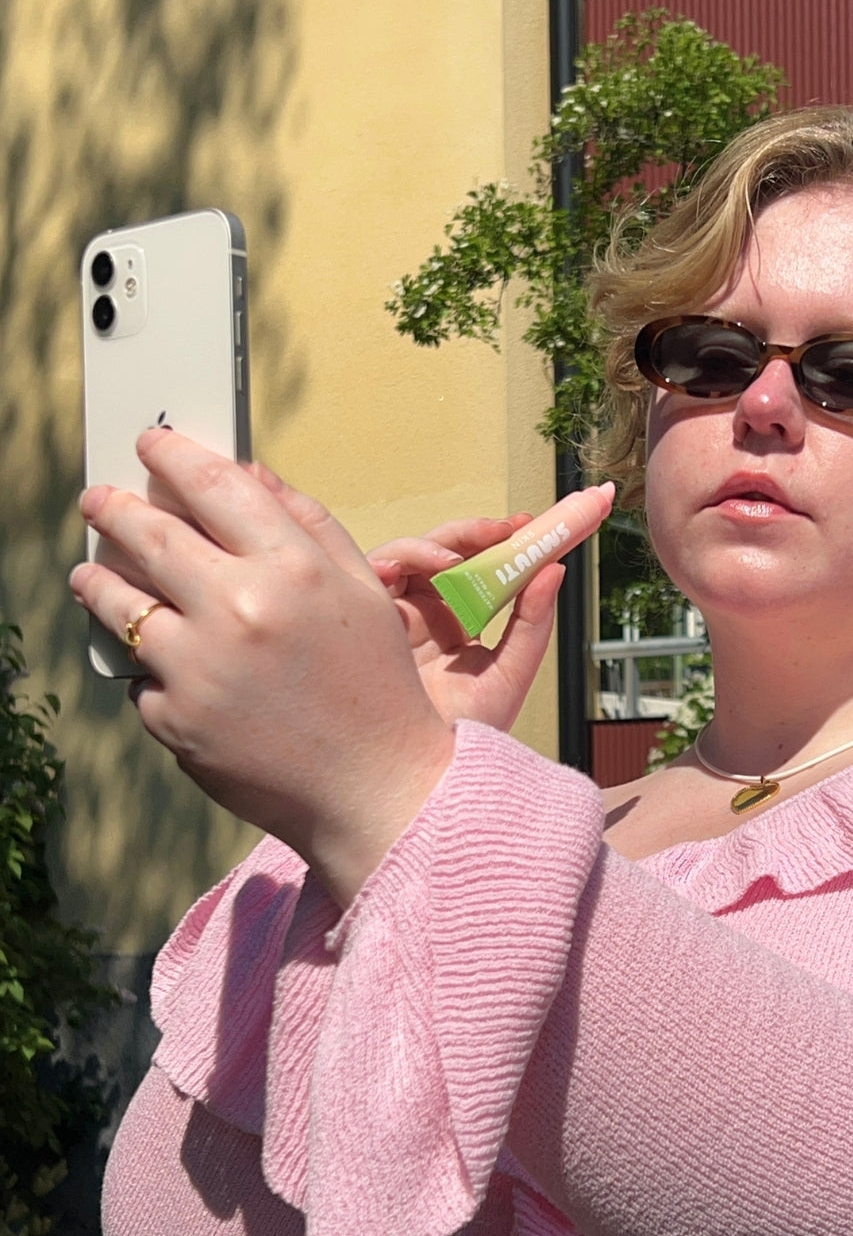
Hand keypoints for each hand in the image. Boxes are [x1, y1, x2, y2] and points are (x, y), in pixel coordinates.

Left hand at [70, 431, 453, 907]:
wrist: (376, 790)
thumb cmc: (378, 689)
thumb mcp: (365, 593)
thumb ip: (309, 525)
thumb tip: (250, 474)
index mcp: (292, 568)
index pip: (214, 485)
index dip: (172, 456)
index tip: (152, 444)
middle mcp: (238, 609)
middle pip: (149, 534)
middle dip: (114, 508)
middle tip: (100, 499)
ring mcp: (198, 667)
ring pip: (118, 602)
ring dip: (98, 579)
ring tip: (92, 572)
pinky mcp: (173, 719)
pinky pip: (140, 675)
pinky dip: (146, 665)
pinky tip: (162, 662)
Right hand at [365, 515, 564, 732]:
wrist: (421, 778)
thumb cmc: (463, 737)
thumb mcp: (509, 676)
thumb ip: (532, 624)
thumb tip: (554, 570)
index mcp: (456, 626)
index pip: (478, 572)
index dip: (499, 544)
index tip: (527, 524)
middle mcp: (421, 616)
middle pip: (444, 556)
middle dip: (473, 534)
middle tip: (505, 528)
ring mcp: (389, 616)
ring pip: (408, 556)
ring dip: (436, 545)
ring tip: (462, 555)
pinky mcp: (359, 620)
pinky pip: (372, 576)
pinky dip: (394, 561)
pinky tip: (415, 568)